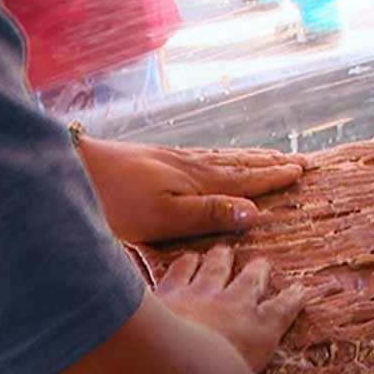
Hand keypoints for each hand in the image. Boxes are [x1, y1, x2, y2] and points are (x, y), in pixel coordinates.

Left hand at [78, 137, 306, 244]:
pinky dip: (221, 157)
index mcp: (197, 181)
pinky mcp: (154, 160)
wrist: (73, 168)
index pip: (244, 179)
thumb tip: (254, 212)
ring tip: (267, 156)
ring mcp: (171, 160)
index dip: (272, 177)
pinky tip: (214, 160)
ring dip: (248, 158)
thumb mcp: (163, 217)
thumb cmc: (116, 201)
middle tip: (296, 160)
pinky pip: (202, 157)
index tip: (299, 171)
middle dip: (267, 163)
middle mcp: (189, 166)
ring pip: (220, 158)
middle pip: (237, 163)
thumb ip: (208, 214)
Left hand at [156, 245, 304, 372]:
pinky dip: (187, 262)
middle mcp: (235, 304)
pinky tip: (187, 259)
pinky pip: (182, 267)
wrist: (164, 364)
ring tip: (224, 251)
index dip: (295, 298)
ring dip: (222, 257)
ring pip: (218, 264)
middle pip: (253, 278)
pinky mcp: (172, 290)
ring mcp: (202, 293)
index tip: (302, 291)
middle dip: (259, 270)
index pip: (286, 308)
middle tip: (262, 265)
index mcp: (259, 330)